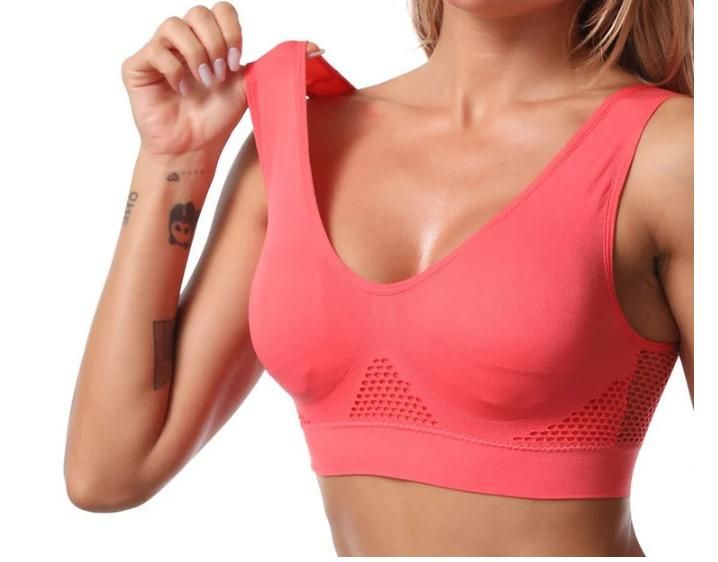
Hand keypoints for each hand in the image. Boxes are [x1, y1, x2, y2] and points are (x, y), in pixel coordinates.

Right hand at [120, 2, 321, 156]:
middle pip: (198, 13)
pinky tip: (183, 91)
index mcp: (210, 40)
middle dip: (216, 45)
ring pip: (174, 25)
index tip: (237, 63)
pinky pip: (156, 51)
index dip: (232, 32)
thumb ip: (276, 65)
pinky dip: (175, 71)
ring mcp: (158, 51)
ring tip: (204, 83)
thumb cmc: (217, 119)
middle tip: (220, 75)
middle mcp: (183, 41)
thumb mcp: (251, 87)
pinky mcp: (137, 66)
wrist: (193, 148)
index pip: (221, 10)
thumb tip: (317, 49)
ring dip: (197, 56)